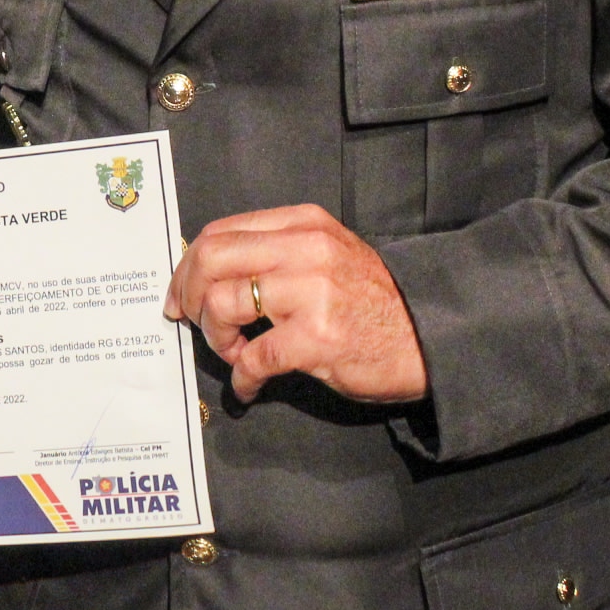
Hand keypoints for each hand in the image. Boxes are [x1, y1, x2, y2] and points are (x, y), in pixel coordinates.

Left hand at [165, 203, 425, 403]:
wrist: (428, 337)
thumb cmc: (372, 301)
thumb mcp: (327, 254)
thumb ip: (276, 252)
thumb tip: (210, 272)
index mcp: (302, 223)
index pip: (220, 232)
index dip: (188, 266)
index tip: (181, 294)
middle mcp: (305, 249)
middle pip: (211, 259)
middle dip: (189, 296)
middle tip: (192, 323)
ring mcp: (312, 292)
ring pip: (223, 304)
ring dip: (215, 338)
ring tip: (233, 354)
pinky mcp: (318, 337)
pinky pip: (253, 357)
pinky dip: (241, 377)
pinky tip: (250, 385)